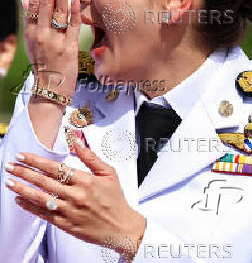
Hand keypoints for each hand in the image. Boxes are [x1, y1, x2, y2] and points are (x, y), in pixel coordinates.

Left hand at [4, 143, 145, 260]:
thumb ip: (90, 157)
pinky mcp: (66, 225)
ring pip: (41, 198)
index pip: (55, 168)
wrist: (121, 228)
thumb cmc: (116, 199)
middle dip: (24, 172)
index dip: (37, 161)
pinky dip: (30, 207)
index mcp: (86, 180)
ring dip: (22, 189)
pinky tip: (20, 200)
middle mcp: (75, 195)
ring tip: (9, 182)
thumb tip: (76, 141)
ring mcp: (69, 211)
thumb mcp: (108, 173)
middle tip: (10, 165)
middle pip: (44, 181)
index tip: (23, 156)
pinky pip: (44, 215)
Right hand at [22, 0, 80, 96]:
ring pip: (57, 12)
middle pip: (44, 3)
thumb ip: (31, 21)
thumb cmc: (44, 63)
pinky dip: (74, 12)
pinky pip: (72, 27)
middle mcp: (41, 34)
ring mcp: (55, 41)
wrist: (50, 89)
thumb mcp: (32, 42)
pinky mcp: (69, 48)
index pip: (34, 3)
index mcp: (31, 32)